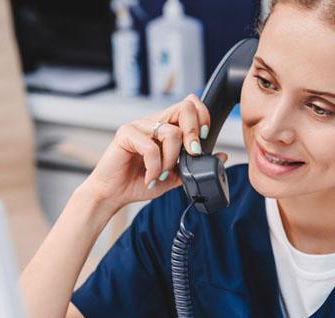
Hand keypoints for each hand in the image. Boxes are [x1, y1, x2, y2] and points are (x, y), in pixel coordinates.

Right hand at [82, 94, 228, 210]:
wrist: (113, 194)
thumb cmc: (139, 182)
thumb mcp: (174, 176)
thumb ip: (195, 166)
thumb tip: (221, 156)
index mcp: (165, 126)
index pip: (189, 105)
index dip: (202, 117)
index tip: (203, 140)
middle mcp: (153, 121)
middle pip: (184, 107)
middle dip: (194, 132)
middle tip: (192, 154)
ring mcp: (139, 126)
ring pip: (171, 132)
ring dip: (171, 160)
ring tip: (161, 175)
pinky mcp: (125, 134)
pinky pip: (151, 147)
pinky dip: (154, 167)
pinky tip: (149, 177)